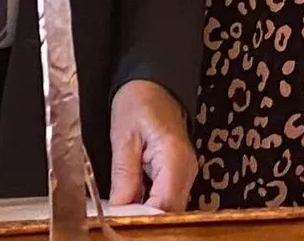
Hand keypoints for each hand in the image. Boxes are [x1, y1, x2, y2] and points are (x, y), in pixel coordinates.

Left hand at [109, 80, 196, 211]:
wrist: (154, 83)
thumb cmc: (139, 100)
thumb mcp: (123, 136)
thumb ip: (123, 175)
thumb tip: (120, 209)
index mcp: (175, 159)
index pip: (165, 206)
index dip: (143, 219)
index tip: (119, 220)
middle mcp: (186, 170)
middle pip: (170, 212)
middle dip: (144, 220)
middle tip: (116, 218)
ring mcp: (184, 173)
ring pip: (168, 208)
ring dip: (145, 213)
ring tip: (120, 210)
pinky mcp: (177, 174)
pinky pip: (165, 198)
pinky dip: (147, 204)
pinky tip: (129, 202)